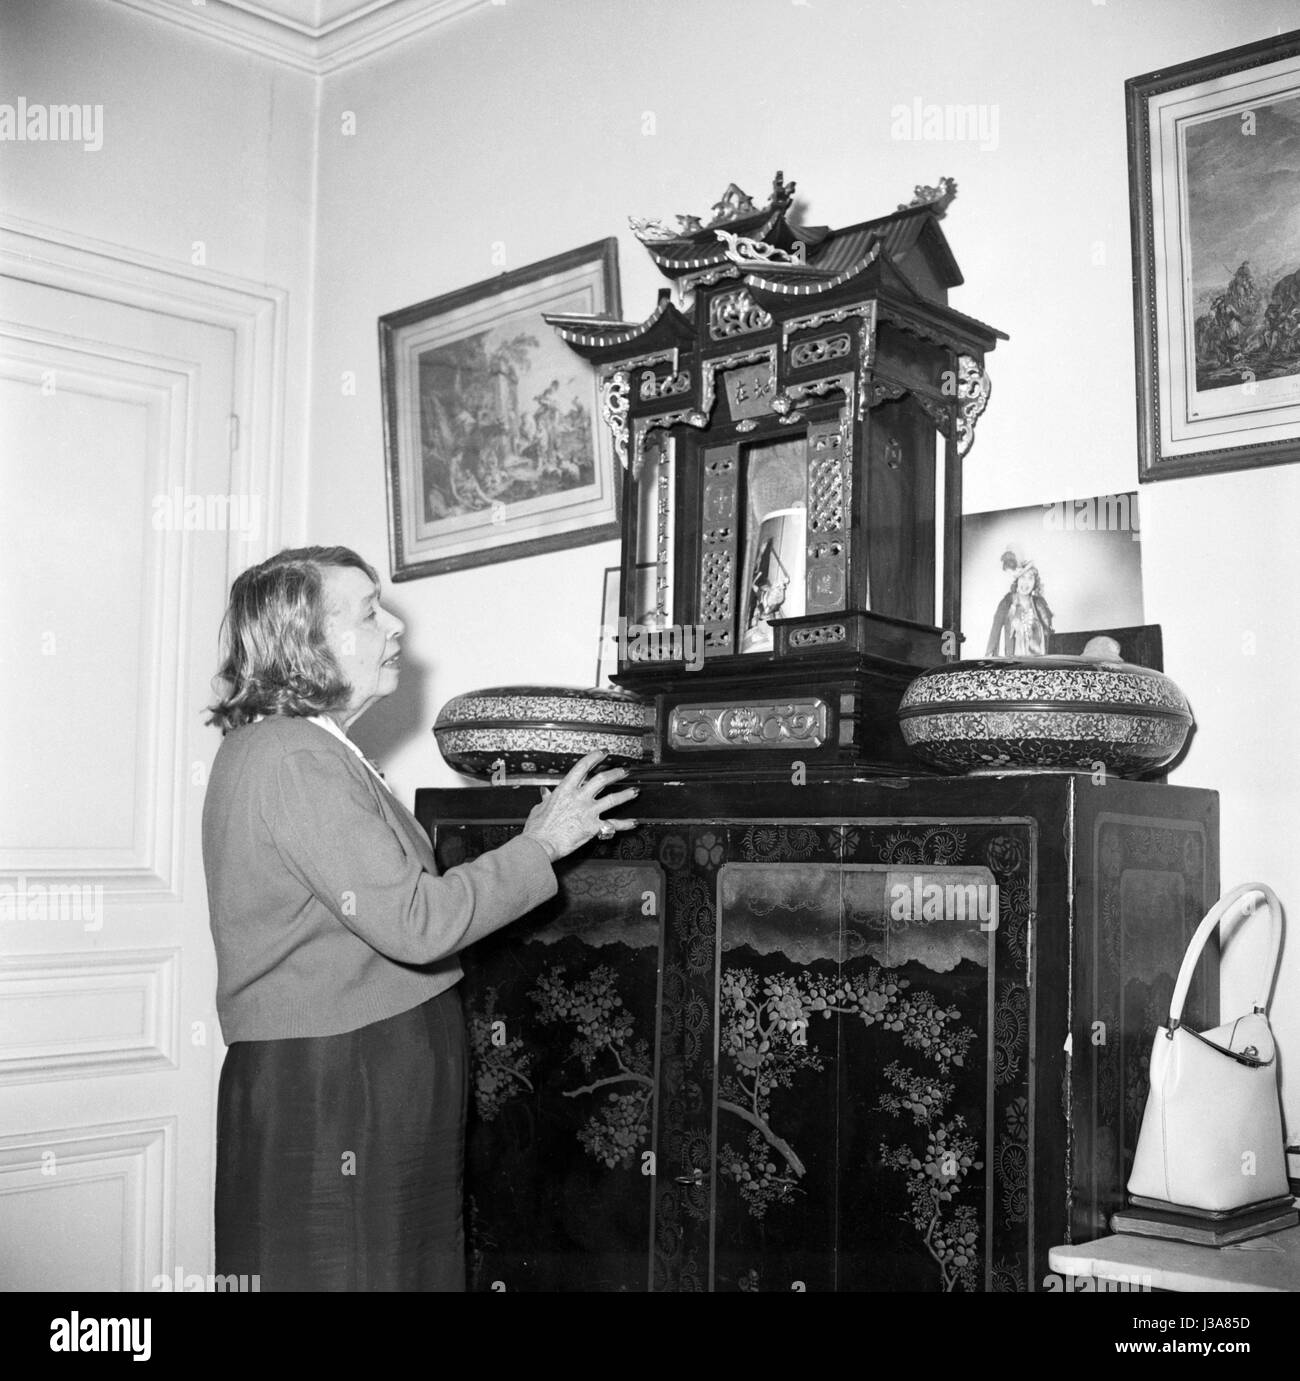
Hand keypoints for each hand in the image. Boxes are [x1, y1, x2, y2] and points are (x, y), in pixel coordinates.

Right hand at [521, 752, 637, 861]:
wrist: (540, 844)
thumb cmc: (537, 829)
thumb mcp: (539, 808)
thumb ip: (545, 799)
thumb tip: (545, 793)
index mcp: (565, 790)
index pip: (582, 767)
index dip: (594, 758)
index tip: (602, 753)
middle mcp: (579, 798)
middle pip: (602, 780)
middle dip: (615, 773)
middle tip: (623, 771)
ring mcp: (588, 811)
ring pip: (612, 799)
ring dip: (625, 794)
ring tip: (635, 791)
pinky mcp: (593, 827)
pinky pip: (613, 824)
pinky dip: (625, 824)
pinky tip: (634, 822)